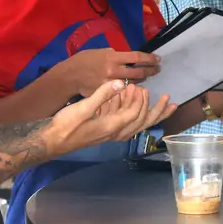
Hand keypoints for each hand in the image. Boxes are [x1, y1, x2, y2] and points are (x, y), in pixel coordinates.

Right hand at [49, 80, 176, 157]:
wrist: (52, 141)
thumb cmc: (66, 125)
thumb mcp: (83, 108)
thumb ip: (103, 94)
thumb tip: (122, 83)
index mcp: (112, 127)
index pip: (135, 114)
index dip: (140, 100)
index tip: (140, 87)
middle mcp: (116, 132)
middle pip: (143, 123)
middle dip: (158, 111)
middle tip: (170, 100)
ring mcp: (112, 133)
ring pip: (138, 124)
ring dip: (149, 111)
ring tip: (159, 101)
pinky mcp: (106, 131)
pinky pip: (126, 122)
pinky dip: (132, 111)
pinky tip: (132, 101)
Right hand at [63, 49, 160, 96]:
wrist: (69, 76)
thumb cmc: (82, 60)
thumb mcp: (99, 51)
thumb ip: (113, 54)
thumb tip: (124, 56)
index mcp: (112, 58)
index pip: (136, 58)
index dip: (149, 58)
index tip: (157, 59)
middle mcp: (114, 71)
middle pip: (138, 72)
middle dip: (150, 70)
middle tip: (157, 69)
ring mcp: (111, 84)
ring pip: (132, 83)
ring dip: (142, 79)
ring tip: (148, 76)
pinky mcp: (107, 94)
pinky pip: (122, 91)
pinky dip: (128, 88)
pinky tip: (134, 86)